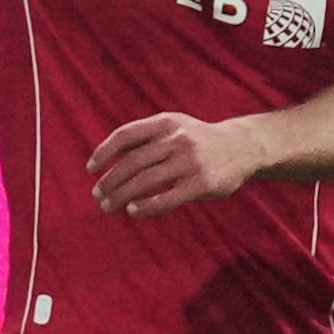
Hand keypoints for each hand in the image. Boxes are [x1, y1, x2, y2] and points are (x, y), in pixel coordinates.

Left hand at [87, 112, 264, 216]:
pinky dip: (146, 206)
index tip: (90, 169)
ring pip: (146, 181)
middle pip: (132, 162)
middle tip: (97, 194)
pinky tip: (133, 211)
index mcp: (165, 122)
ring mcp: (189, 162)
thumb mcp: (174, 127)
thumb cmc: (199, 139)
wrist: (243, 146)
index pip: (125, 135)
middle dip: (110, 180)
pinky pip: (167, 198)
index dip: (104, 152)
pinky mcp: (201, 184)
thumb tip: (110, 157)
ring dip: (122, 195)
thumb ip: (147, 139)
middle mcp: (176, 139)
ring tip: (108, 206)